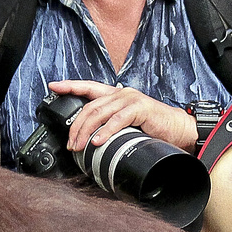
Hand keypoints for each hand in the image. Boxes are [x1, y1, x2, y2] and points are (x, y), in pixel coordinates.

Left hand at [48, 80, 197, 153]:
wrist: (178, 130)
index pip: (88, 87)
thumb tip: (89, 140)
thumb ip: (109, 126)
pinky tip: (97, 142)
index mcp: (115, 96)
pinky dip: (106, 132)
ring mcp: (130, 99)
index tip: (53, 86)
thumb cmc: (152, 129)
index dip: (70, 86)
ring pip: (99, 113)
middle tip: (70, 143)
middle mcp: (121, 94)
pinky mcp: (140, 108)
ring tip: (79, 146)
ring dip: (86, 131)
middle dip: (76, 126)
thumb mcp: (125, 126)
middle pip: (89, 107)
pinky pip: (118, 120)